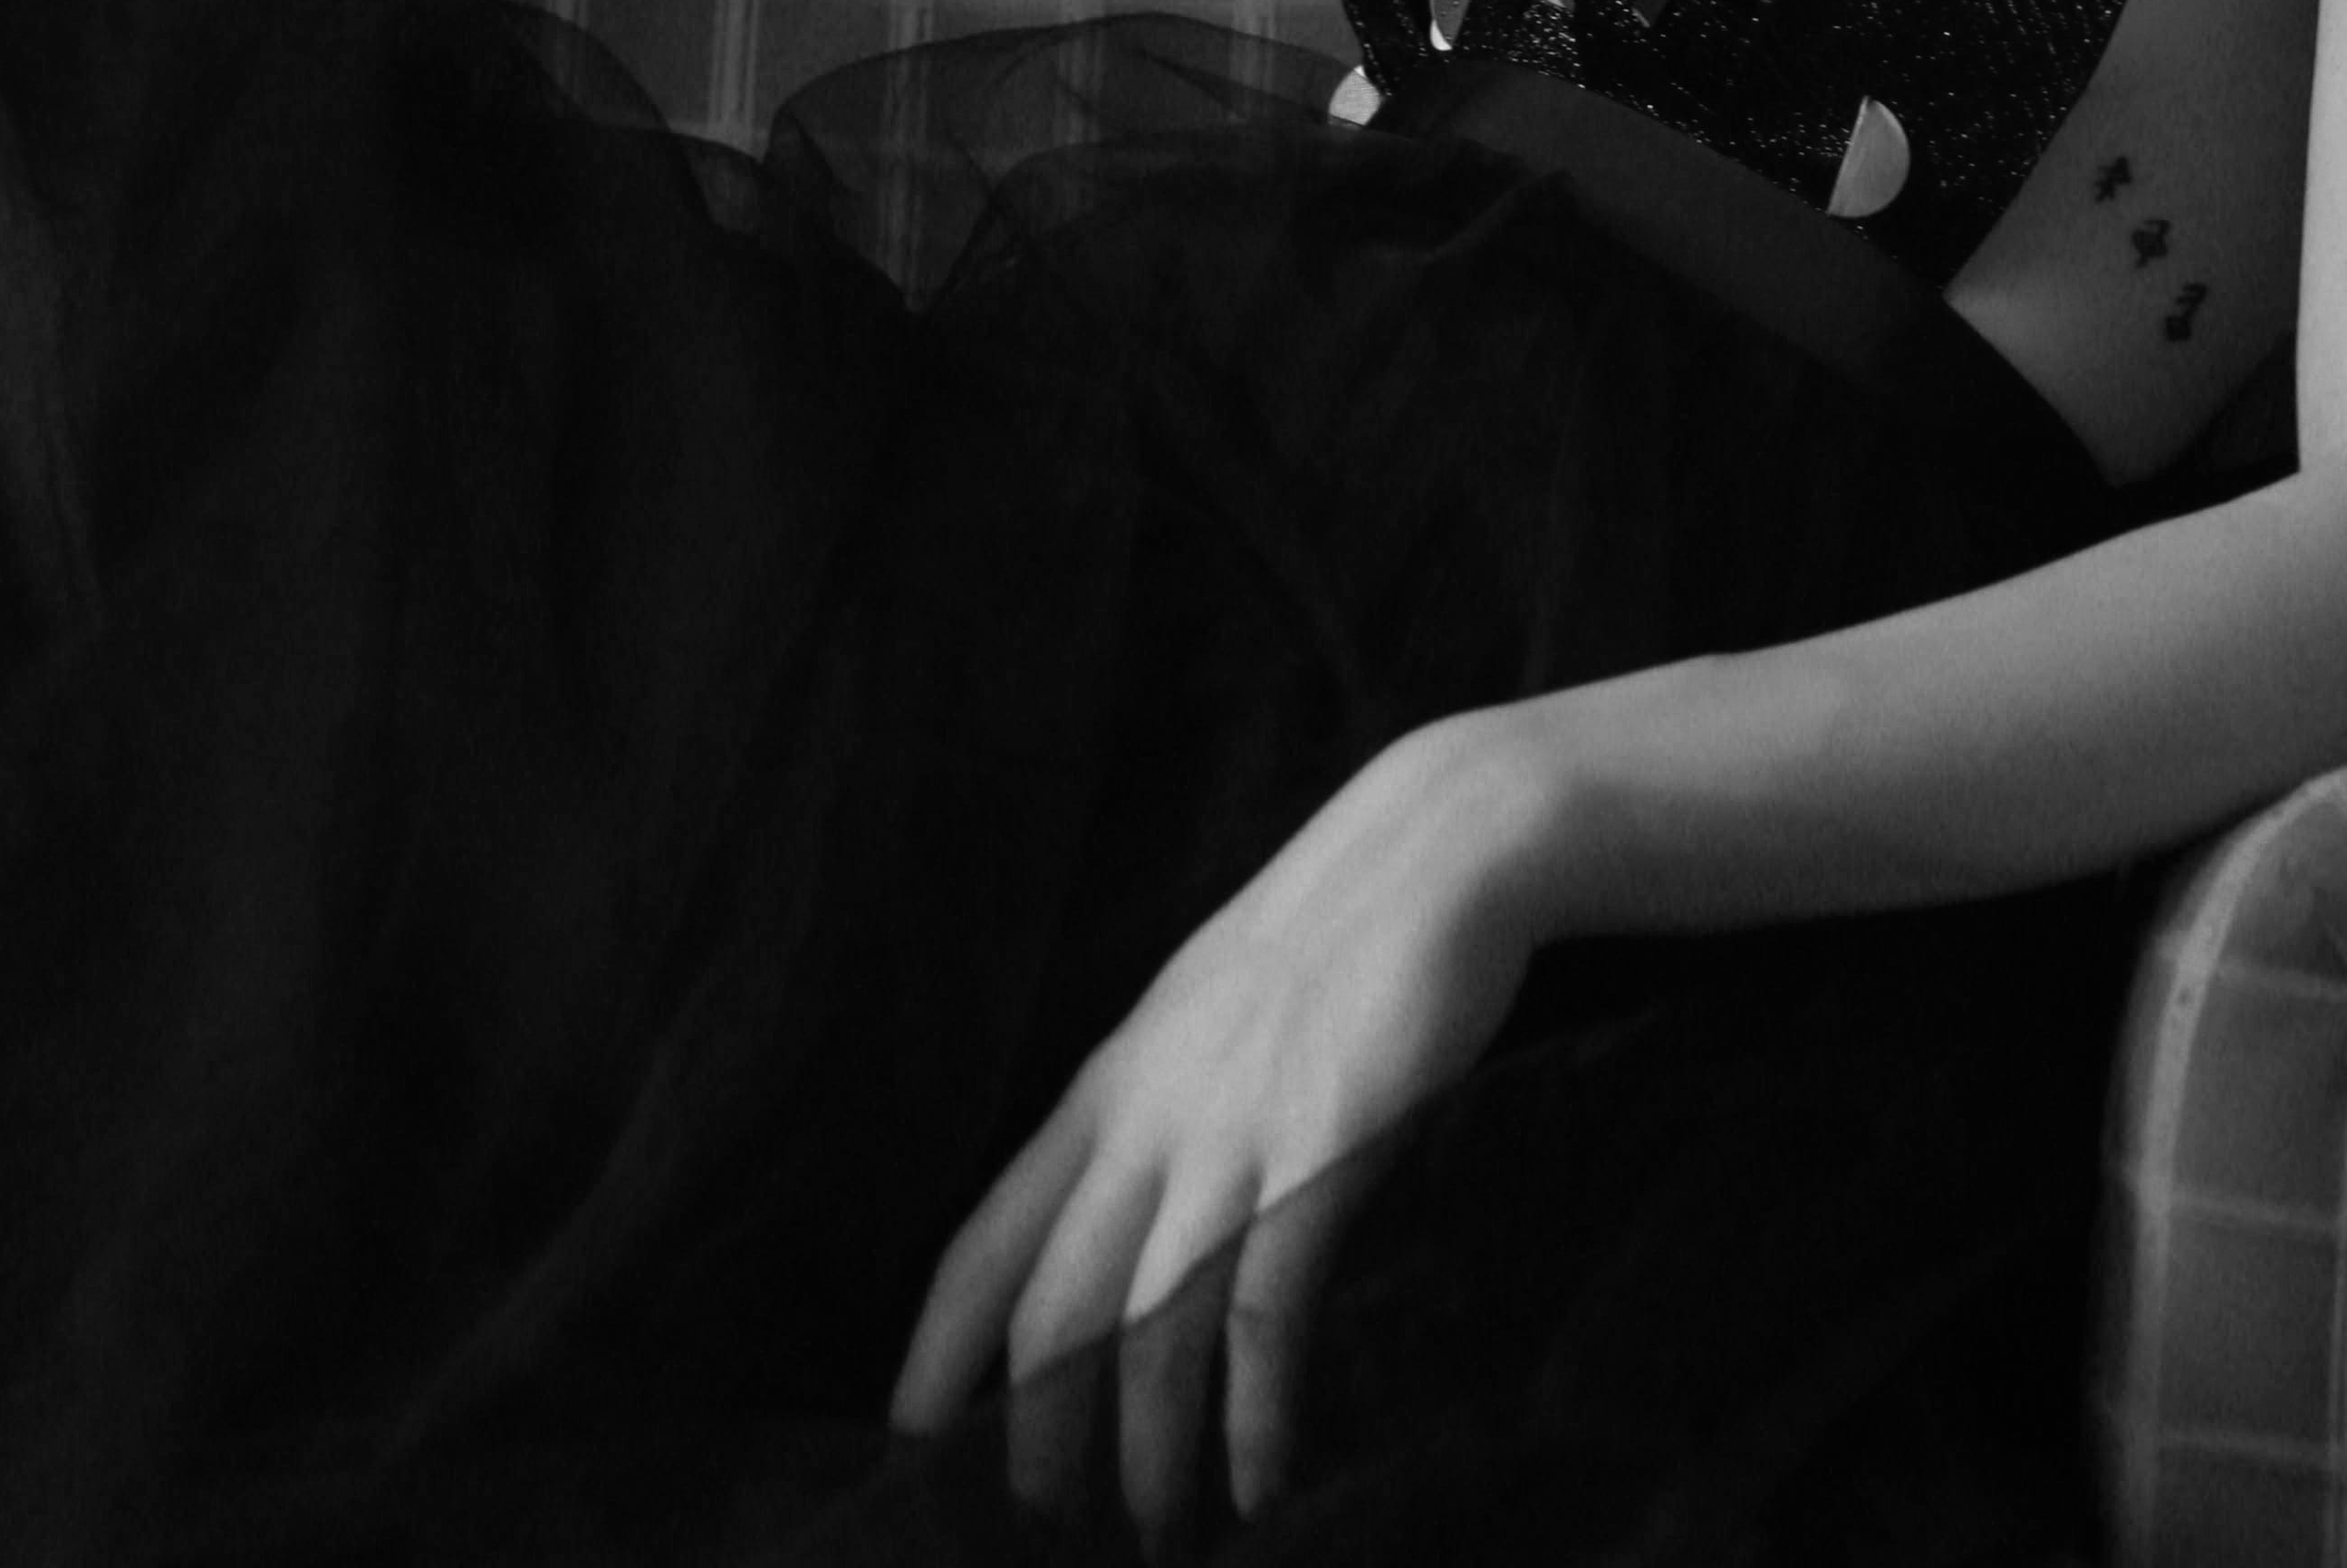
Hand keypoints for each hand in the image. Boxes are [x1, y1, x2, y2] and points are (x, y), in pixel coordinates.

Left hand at [890, 709, 1557, 1534]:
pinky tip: (1261, 1480)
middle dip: (1036, 1434)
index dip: (939, 1346)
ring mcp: (1235, 1134)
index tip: (905, 1435)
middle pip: (1055, 1306)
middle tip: (1040, 1527)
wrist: (1441, 847)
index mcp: (1111, 1084)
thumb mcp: (1207, 1017)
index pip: (988, 1236)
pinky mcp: (1323, 1149)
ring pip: (1152, 1326)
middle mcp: (1152, 1118)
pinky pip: (1267, 1310)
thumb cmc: (1332, 937)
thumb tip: (1124, 1211)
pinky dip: (1256, 1411)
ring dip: (1144, 1449)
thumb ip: (1160, 1108)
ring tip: (1153, 1532)